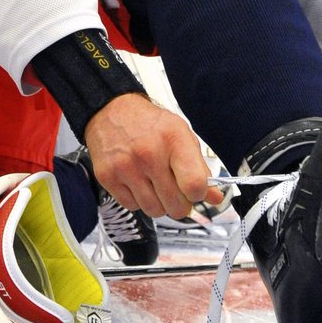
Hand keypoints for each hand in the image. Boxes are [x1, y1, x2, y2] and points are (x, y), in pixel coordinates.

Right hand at [84, 93, 223, 218]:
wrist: (110, 111)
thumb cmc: (149, 123)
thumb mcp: (181, 134)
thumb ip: (199, 167)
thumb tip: (214, 196)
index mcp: (173, 140)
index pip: (194, 184)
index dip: (199, 194)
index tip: (197, 191)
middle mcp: (149, 154)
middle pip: (175, 205)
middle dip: (181, 204)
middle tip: (177, 191)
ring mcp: (126, 168)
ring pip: (154, 211)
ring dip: (159, 204)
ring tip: (156, 185)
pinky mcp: (107, 177)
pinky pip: (132, 207)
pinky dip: (138, 201)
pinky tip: (138, 183)